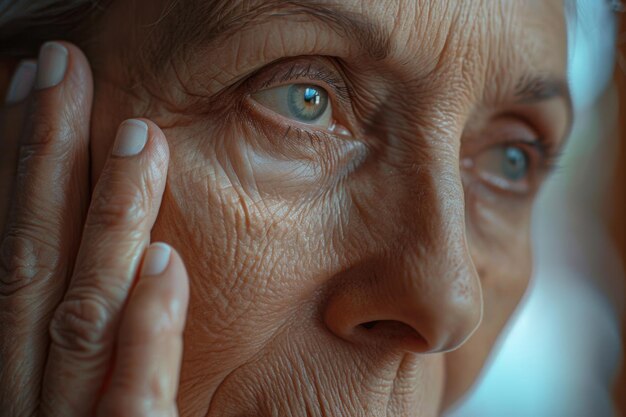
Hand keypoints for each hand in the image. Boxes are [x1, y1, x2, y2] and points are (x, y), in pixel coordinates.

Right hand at [0, 42, 188, 415]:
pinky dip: (146, 333)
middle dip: (47, 163)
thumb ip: (80, 325)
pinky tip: (167, 264)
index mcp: (14, 362)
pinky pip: (131, 401)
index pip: (14, 247)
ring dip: (109, 222)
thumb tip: (115, 243)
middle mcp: (24, 389)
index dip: (21, 165)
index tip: (40, 86)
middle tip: (68, 71)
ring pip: (82, 314)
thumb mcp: (67, 384)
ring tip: (138, 139)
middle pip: (34, 260)